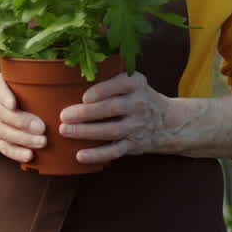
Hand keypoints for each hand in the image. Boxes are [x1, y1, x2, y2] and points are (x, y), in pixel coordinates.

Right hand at [0, 73, 46, 162]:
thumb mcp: (19, 84)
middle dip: (21, 121)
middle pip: (1, 112)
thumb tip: (64, 84)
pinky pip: (4, 148)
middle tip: (41, 127)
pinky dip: (17, 153)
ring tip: (42, 142)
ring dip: (23, 138)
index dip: (4, 96)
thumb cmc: (17, 95)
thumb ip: (35, 83)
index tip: (13, 104)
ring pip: (2, 131)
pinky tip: (30, 155)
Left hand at [57, 70, 176, 163]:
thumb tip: (70, 76)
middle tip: (64, 115)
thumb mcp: (132, 81)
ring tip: (65, 130)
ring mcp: (137, 126)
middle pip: (113, 108)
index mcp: (136, 84)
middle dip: (87, 113)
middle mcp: (139, 104)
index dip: (102, 91)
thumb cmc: (136, 97)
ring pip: (112, 130)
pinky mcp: (133, 144)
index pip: (121, 84)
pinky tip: (80, 155)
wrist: (168, 122)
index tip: (84, 97)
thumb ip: (109, 78)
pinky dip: (97, 154)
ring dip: (87, 132)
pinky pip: (115, 151)